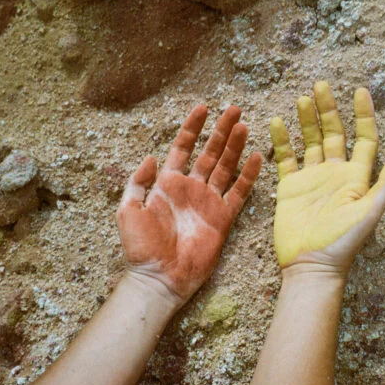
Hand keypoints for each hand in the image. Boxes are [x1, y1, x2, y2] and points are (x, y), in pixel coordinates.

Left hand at [117, 106, 261, 305]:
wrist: (160, 277)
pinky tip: (256, 158)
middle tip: (234, 110)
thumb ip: (138, 181)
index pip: (183, 148)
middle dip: (221, 131)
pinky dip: (248, 176)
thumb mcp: (128, 209)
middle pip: (209, 153)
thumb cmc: (141, 247)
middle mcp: (191, 188)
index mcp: (168, 183)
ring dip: (235, 147)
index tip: (203, 107)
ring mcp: (208, 202)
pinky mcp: (223, 218)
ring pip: (225, 167)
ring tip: (245, 125)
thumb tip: (151, 156)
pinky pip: (239, 193)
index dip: (192, 128)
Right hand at [270, 81, 384, 274]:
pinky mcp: (290, 187)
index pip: (364, 139)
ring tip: (301, 98)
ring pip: (310, 141)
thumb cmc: (342, 242)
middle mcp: (335, 174)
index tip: (360, 91)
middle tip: (320, 85)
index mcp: (356, 177)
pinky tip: (278, 122)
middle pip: (333, 133)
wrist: (310, 265)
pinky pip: (286, 158)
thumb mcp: (368, 213)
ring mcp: (312, 179)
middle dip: (328, 109)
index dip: (364, 115)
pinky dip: (283, 140)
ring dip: (306, 120)